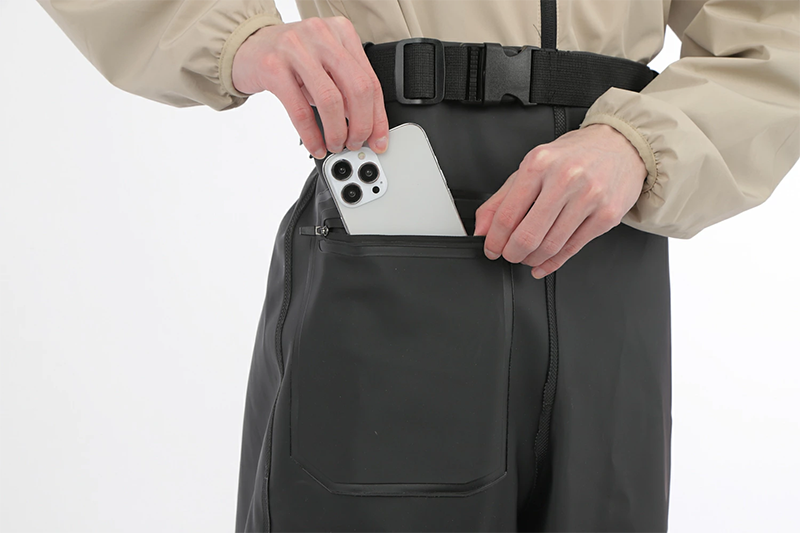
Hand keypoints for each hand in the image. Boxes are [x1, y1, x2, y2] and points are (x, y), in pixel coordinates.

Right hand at [231, 17, 388, 158]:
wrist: (246, 47)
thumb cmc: (290, 59)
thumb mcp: (324, 66)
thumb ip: (346, 88)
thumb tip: (366, 126)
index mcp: (342, 32)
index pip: (370, 80)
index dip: (378, 116)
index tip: (378, 139)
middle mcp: (321, 35)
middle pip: (357, 89)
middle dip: (361, 125)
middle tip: (356, 143)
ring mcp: (296, 48)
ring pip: (331, 101)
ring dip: (337, 132)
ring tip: (335, 145)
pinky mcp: (273, 66)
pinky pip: (300, 110)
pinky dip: (311, 135)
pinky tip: (315, 145)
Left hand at [474, 123, 647, 277]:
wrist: (622, 145)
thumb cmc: (574, 156)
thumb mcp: (532, 167)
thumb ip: (501, 198)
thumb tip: (482, 229)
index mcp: (539, 164)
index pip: (507, 214)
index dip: (494, 240)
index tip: (491, 249)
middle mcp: (565, 179)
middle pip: (528, 235)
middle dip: (512, 253)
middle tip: (509, 255)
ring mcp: (589, 198)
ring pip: (550, 246)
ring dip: (532, 259)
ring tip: (527, 256)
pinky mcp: (607, 215)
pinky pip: (573, 249)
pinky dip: (553, 263)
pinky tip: (543, 264)